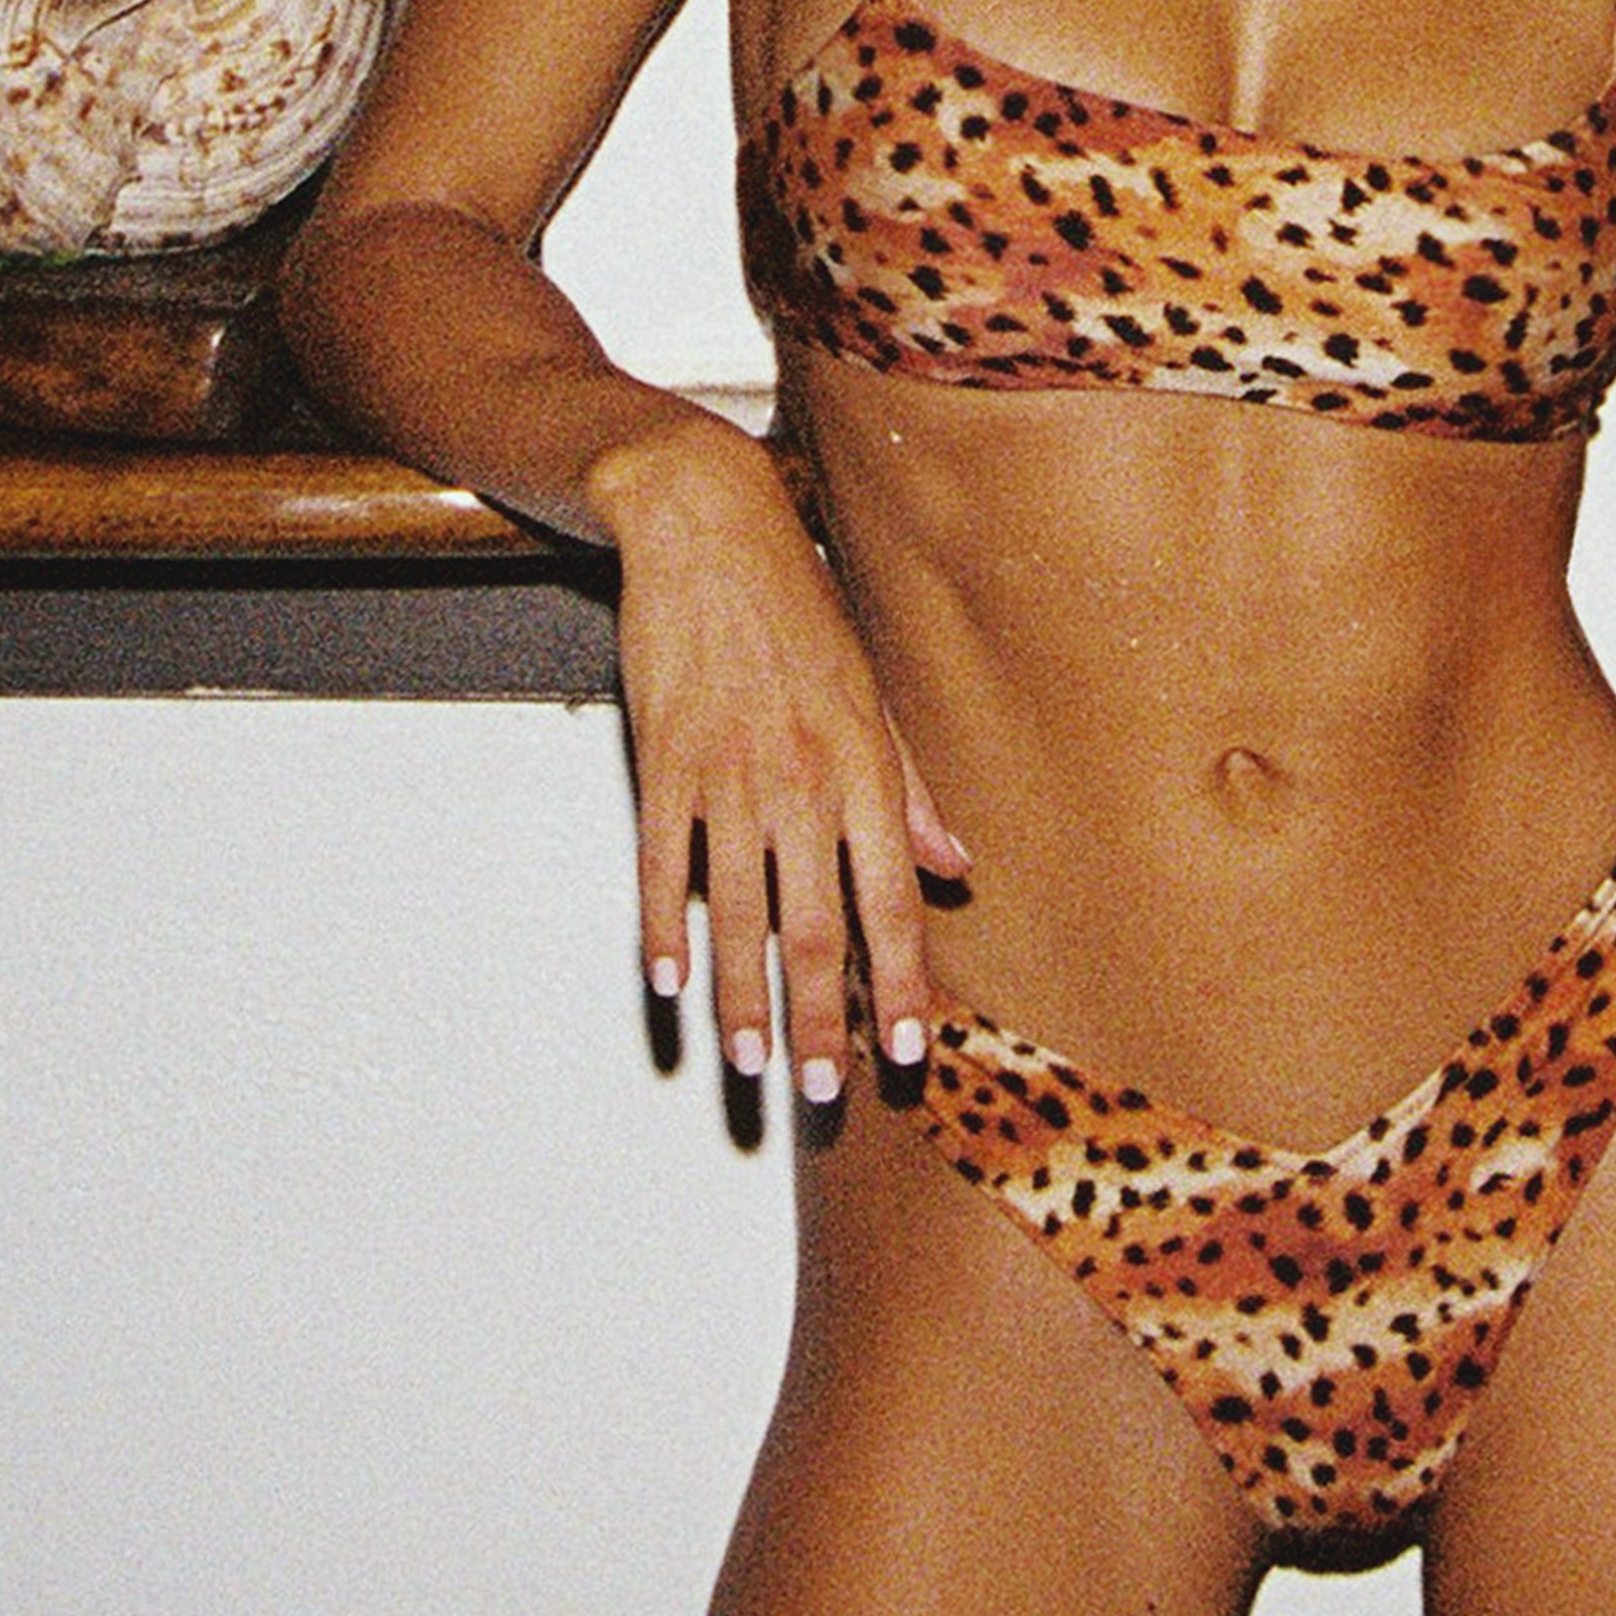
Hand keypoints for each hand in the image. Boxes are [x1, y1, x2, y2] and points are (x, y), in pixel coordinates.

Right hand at [590, 410, 968, 1098]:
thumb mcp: (871, 689)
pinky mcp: (663, 757)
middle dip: (820, 1017)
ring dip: (741, 995)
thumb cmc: (796, 608)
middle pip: (812, 922)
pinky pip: (661, 862)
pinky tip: (667, 979)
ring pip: (734, 910)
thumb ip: (910, 786)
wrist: (706, 525)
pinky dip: (661, 926)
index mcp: (863, 762)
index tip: (904, 1050)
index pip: (891, 897)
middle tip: (823, 1090)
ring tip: (749, 1062)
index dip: (898, 980)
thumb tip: (954, 866)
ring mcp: (727, 771)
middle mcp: (801, 776)